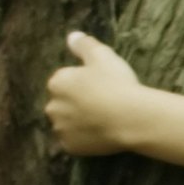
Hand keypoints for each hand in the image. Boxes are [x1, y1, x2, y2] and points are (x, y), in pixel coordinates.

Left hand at [45, 29, 149, 157]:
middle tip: (101, 103)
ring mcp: (61, 129)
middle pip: (63, 103)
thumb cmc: (116, 83)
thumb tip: (71, 36)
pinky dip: (84, 139)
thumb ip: (84, 44)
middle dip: (76, 103)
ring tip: (102, 120)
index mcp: (57, 82)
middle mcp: (52, 106)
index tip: (100, 85)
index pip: (64, 81)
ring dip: (78, 122)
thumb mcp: (102, 55)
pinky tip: (100, 134)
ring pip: (67, 123)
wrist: (130, 118)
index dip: (82, 83)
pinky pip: (75, 141)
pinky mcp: (70, 147)